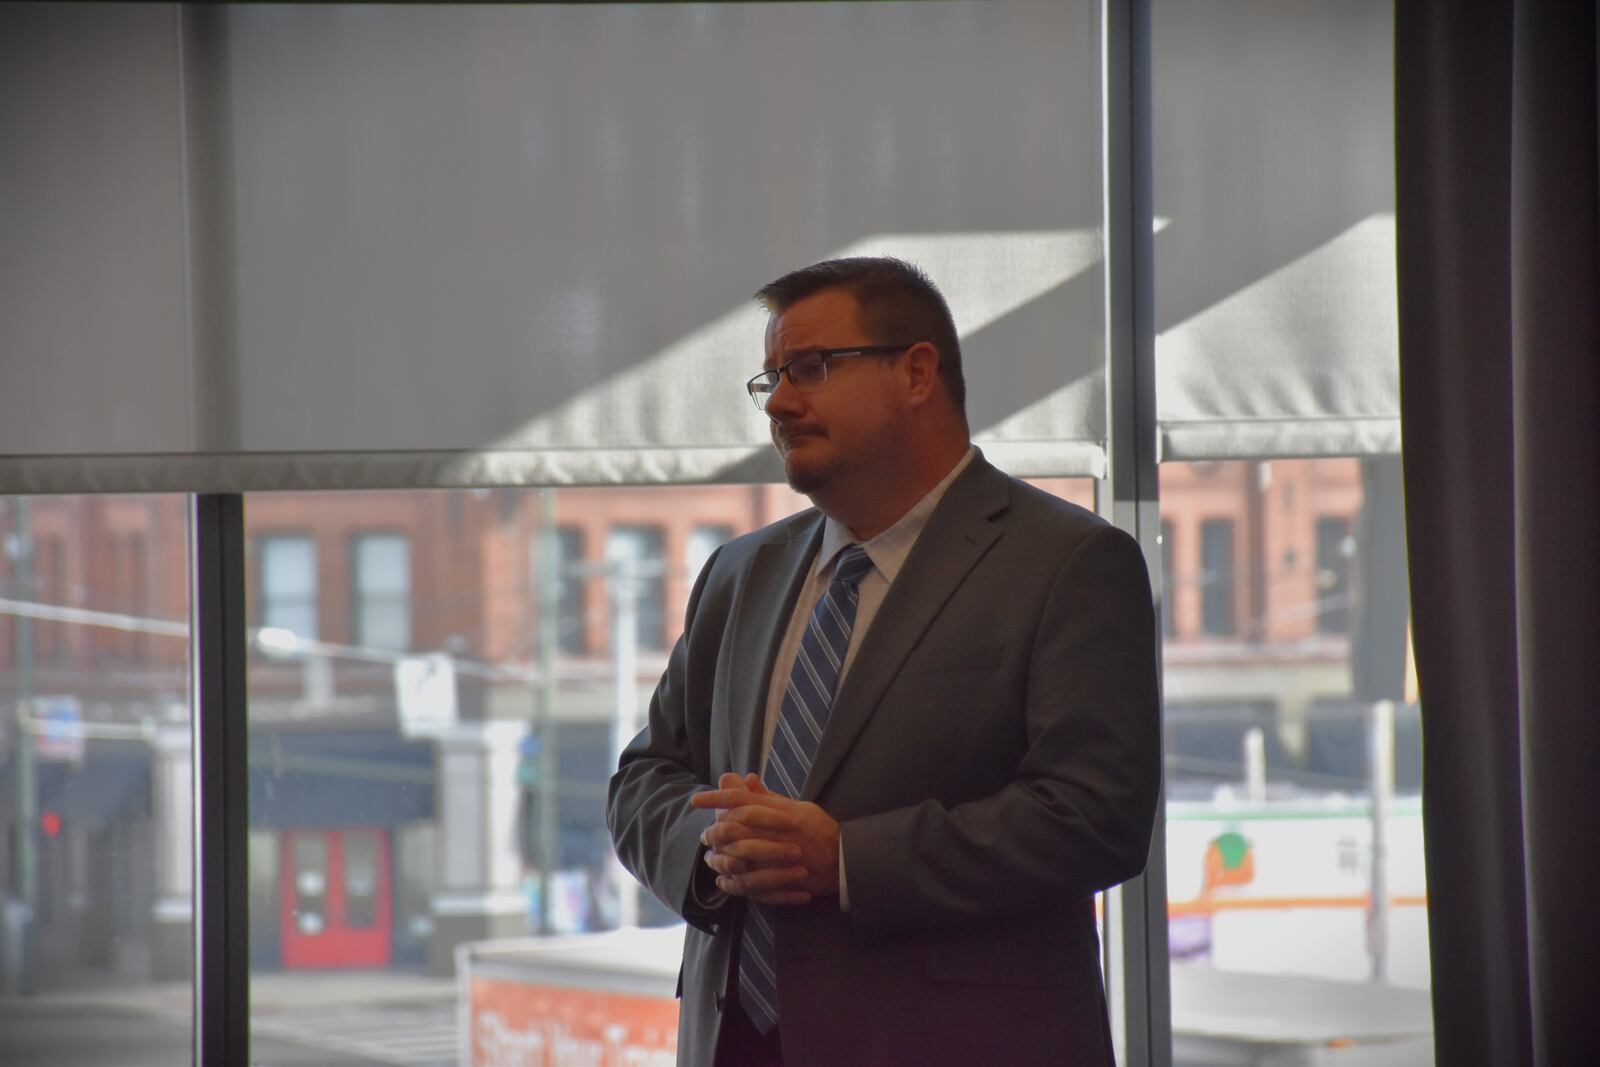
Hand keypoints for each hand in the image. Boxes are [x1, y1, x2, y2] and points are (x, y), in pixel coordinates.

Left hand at [692, 778, 839, 905]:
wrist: (844, 860)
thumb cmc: (819, 829)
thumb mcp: (797, 806)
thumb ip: (767, 796)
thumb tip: (744, 778)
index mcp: (781, 812)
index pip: (742, 800)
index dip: (716, 798)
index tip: (697, 800)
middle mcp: (777, 833)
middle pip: (734, 828)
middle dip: (714, 831)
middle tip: (705, 835)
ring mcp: (778, 859)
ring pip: (737, 858)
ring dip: (720, 859)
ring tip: (712, 859)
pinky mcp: (780, 882)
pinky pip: (749, 884)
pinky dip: (733, 883)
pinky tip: (724, 881)